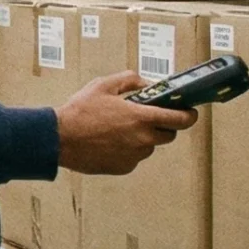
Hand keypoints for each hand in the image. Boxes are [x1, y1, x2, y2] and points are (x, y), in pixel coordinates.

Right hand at [54, 72, 196, 174]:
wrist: (59, 139)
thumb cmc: (79, 112)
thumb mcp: (103, 85)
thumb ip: (130, 80)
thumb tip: (147, 84)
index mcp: (142, 118)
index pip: (181, 120)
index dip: (189, 115)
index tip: (189, 112)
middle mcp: (143, 140)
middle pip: (169, 135)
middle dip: (163, 126)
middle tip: (146, 118)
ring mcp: (134, 156)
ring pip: (150, 147)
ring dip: (143, 138)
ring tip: (120, 130)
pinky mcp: (124, 168)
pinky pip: (134, 157)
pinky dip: (128, 150)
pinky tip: (110, 141)